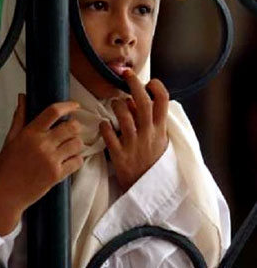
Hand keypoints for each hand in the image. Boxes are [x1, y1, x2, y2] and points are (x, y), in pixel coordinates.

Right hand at [0, 94, 83, 234]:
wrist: (7, 194)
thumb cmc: (8, 166)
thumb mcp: (11, 139)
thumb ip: (20, 117)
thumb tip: (23, 97)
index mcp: (31, 133)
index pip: (53, 112)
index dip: (68, 105)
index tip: (75, 105)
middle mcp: (43, 144)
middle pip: (72, 127)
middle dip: (75, 127)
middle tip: (71, 132)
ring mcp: (51, 160)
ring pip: (77, 144)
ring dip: (76, 144)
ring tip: (69, 147)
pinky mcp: (58, 174)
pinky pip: (78, 161)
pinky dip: (77, 160)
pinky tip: (70, 161)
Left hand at [100, 70, 168, 190]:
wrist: (147, 193)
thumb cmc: (153, 163)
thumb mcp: (161, 142)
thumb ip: (153, 122)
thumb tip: (136, 101)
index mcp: (160, 130)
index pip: (164, 102)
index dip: (157, 87)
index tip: (149, 81)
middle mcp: (148, 134)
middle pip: (143, 102)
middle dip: (134, 84)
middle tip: (126, 74)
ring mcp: (133, 144)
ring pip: (124, 115)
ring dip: (117, 104)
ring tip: (115, 104)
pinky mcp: (119, 156)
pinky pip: (109, 134)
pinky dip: (104, 126)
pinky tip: (104, 125)